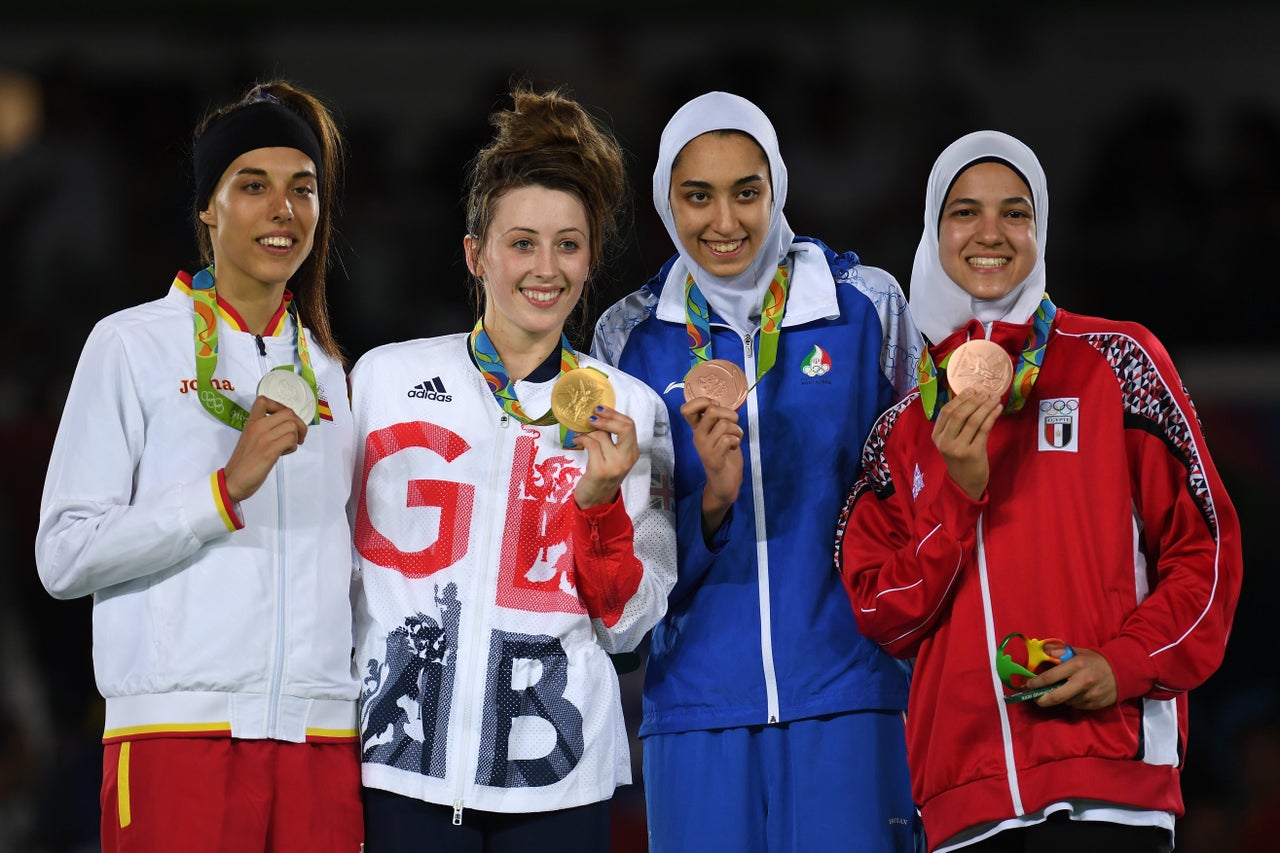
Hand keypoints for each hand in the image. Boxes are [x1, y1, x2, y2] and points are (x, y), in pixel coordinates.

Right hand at [223, 396, 307, 502]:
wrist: (234, 481)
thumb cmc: (244, 462)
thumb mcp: (250, 438)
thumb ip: (264, 429)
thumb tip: (285, 426)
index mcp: (251, 422)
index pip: (263, 400)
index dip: (280, 406)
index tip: (284, 420)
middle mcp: (258, 427)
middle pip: (288, 412)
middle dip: (298, 424)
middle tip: (296, 437)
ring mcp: (264, 438)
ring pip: (292, 425)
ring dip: (296, 436)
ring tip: (288, 446)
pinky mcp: (269, 451)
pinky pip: (291, 439)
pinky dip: (293, 446)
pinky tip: (284, 453)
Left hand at [573, 406, 638, 509]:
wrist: (595, 501)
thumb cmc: (602, 475)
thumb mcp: (612, 456)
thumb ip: (611, 439)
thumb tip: (598, 416)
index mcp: (633, 453)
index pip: (630, 425)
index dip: (614, 414)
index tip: (599, 409)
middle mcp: (627, 459)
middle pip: (625, 427)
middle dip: (606, 418)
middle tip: (591, 416)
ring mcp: (615, 465)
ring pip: (602, 435)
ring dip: (587, 431)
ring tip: (580, 433)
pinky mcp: (600, 470)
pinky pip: (591, 444)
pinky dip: (582, 439)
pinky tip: (577, 441)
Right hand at [680, 396, 742, 533]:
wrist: (725, 483)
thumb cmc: (725, 455)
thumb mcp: (720, 433)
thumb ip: (718, 419)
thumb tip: (722, 403)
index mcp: (698, 428)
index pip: (686, 409)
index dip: (702, 401)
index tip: (716, 407)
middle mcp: (697, 436)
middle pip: (711, 411)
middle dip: (729, 413)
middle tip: (733, 424)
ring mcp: (704, 448)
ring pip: (724, 425)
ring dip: (737, 430)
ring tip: (736, 439)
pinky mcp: (713, 458)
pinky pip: (727, 439)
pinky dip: (736, 441)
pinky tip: (734, 447)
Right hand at [932, 388, 1001, 499]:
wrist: (965, 483)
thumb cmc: (959, 459)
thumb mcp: (950, 442)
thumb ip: (954, 425)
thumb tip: (970, 398)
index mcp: (937, 436)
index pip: (946, 412)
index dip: (959, 399)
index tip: (971, 390)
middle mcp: (945, 442)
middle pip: (959, 414)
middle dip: (974, 401)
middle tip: (985, 392)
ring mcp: (959, 448)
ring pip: (973, 420)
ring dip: (985, 406)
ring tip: (994, 398)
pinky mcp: (973, 453)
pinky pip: (984, 429)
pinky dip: (992, 416)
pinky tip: (998, 409)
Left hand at [1028, 647, 1117, 709]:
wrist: (1122, 671)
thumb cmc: (1094, 660)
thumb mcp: (1077, 652)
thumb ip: (1059, 651)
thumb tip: (1042, 651)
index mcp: (1076, 665)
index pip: (1051, 677)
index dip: (1036, 683)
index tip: (1028, 685)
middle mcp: (1083, 681)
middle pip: (1057, 697)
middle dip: (1042, 700)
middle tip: (1036, 699)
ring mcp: (1090, 695)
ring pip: (1066, 702)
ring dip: (1060, 699)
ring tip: (1062, 690)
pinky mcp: (1095, 704)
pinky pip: (1077, 706)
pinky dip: (1072, 701)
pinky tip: (1075, 694)